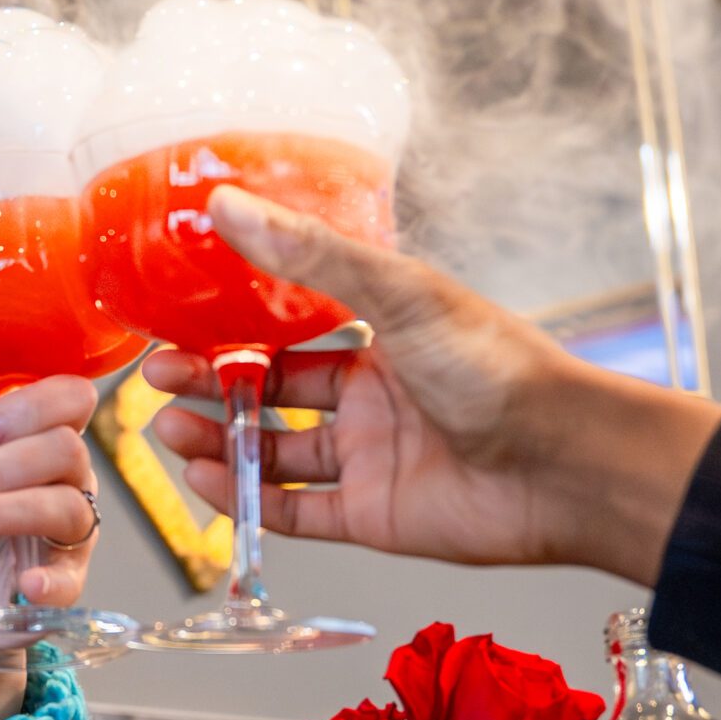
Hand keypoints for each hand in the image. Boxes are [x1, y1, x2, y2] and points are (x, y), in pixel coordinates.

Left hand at [0, 374, 100, 719]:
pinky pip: (71, 579)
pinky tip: (24, 584)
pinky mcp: (64, 586)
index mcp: (40, 446)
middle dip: (2, 466)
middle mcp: (66, 483)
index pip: (69, 401)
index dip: (32, 406)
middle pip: (65, 451)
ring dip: (4, 511)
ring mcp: (69, 536)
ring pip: (65, 507)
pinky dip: (50, 580)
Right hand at [140, 186, 720, 583]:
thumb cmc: (500, 369)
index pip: (289, 327)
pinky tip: (206, 479)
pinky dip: (248, 499)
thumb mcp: (396, 293)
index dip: (230, 327)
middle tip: (155, 378)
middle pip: (269, 391)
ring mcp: (369, 456)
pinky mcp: (372, 514)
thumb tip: (229, 205)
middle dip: (209, 385)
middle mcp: (372, 395)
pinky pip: (295, 509)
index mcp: (382, 334)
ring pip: (273, 451)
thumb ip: (307, 257)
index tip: (176, 320)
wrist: (564, 463)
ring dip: (217, 440)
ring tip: (168, 430)